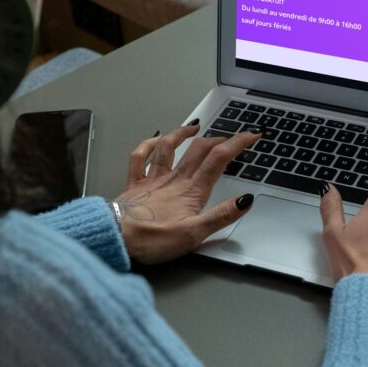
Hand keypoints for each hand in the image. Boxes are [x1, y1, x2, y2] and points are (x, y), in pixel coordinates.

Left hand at [115, 123, 260, 264]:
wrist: (115, 237)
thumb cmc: (153, 239)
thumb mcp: (195, 233)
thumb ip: (221, 216)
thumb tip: (246, 200)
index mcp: (191, 191)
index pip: (219, 159)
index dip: (238, 143)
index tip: (252, 135)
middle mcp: (174, 180)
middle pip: (199, 150)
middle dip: (218, 139)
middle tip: (231, 136)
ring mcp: (152, 179)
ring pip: (169, 147)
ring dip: (182, 134)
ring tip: (194, 127)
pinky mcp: (134, 184)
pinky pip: (139, 157)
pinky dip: (147, 144)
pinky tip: (153, 139)